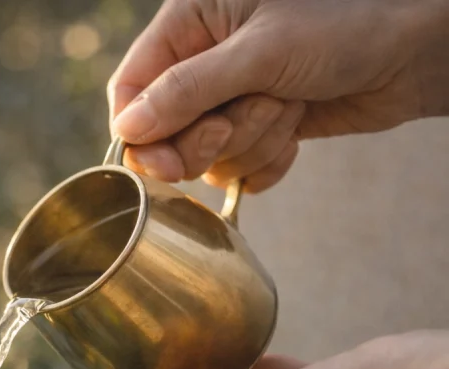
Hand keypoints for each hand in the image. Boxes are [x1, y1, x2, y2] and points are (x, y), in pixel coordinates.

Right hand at [107, 0, 448, 192]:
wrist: (420, 49)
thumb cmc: (348, 23)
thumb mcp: (260, 52)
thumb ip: (188, 90)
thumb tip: (128, 130)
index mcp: (191, 21)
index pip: (132, 87)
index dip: (140, 132)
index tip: (162, 164)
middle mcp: (204, 59)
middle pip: (165, 131)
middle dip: (210, 137)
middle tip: (250, 116)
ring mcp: (233, 96)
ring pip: (206, 154)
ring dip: (252, 142)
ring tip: (291, 106)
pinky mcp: (261, 126)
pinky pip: (239, 167)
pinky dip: (268, 161)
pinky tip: (298, 131)